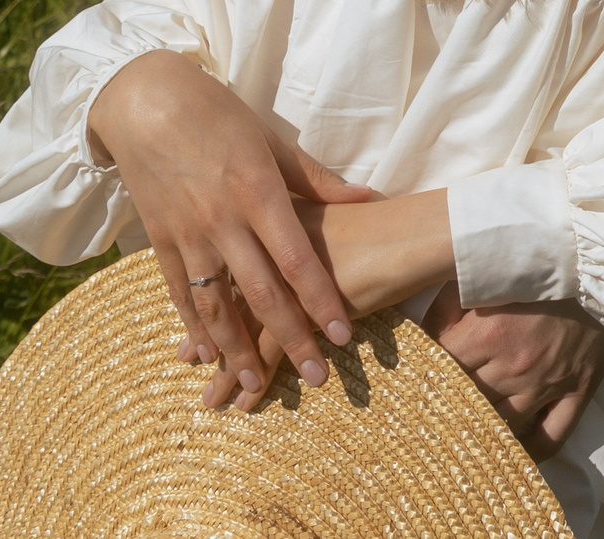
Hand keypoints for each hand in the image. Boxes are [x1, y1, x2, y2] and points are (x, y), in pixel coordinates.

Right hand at [87, 51, 375, 405]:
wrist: (142, 100)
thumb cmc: (216, 113)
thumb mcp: (271, 140)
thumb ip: (316, 179)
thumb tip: (366, 197)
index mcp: (258, 192)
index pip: (296, 259)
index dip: (320, 301)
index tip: (342, 335)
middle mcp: (223, 219)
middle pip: (262, 292)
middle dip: (291, 338)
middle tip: (316, 376)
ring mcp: (187, 233)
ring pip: (216, 303)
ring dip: (236, 349)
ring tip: (254, 385)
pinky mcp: (158, 239)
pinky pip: (178, 292)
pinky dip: (193, 326)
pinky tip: (206, 354)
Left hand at [202, 191, 458, 411]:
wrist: (416, 230)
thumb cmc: (383, 219)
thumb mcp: (333, 203)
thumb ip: (307, 211)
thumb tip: (290, 228)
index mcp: (269, 219)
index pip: (227, 259)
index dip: (208, 292)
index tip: (194, 318)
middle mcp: (266, 248)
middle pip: (225, 298)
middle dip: (205, 335)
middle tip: (188, 361)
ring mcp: (283, 281)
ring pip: (241, 330)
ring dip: (226, 368)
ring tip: (212, 399)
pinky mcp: (303, 310)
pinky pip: (271, 349)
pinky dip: (260, 377)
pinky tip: (248, 401)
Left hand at [426, 281, 603, 457]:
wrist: (602, 263)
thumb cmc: (539, 264)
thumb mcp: (487, 273)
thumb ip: (449, 304)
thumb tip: (424, 333)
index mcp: (487, 334)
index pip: (440, 372)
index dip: (425, 375)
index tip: (414, 380)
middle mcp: (514, 367)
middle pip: (466, 404)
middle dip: (447, 408)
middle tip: (431, 414)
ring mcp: (547, 385)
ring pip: (502, 427)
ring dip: (482, 432)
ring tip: (464, 436)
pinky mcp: (578, 392)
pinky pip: (551, 438)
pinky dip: (531, 453)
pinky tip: (512, 453)